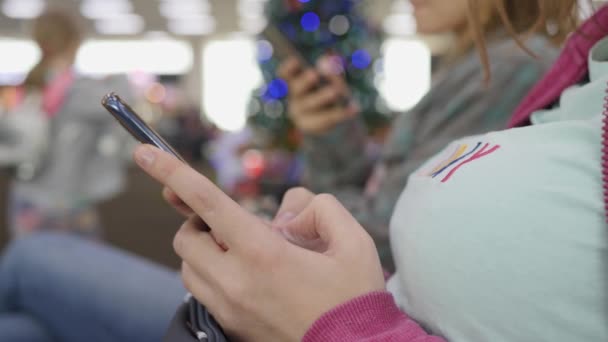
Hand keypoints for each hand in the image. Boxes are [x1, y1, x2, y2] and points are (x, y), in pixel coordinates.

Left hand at [133, 145, 384, 341]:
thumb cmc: (354, 298)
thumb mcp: (353, 241)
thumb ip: (319, 208)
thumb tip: (286, 214)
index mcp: (264, 254)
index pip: (207, 203)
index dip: (173, 173)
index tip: (144, 154)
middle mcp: (236, 281)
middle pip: (187, 236)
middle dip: (199, 218)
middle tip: (233, 221)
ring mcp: (228, 307)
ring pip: (187, 265)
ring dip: (204, 246)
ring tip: (241, 248)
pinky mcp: (229, 325)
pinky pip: (199, 290)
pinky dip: (208, 271)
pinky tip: (241, 272)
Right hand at [278, 57, 358, 134]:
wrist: (340, 137)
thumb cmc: (336, 104)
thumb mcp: (337, 87)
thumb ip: (333, 74)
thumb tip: (326, 61)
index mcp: (298, 85)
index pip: (286, 74)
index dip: (288, 67)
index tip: (296, 61)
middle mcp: (295, 100)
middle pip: (296, 88)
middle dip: (305, 80)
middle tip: (314, 74)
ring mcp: (300, 116)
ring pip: (310, 103)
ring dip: (323, 95)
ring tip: (337, 90)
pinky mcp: (311, 129)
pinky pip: (326, 119)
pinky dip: (341, 113)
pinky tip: (355, 108)